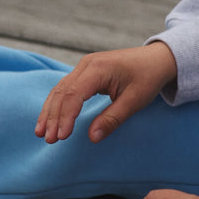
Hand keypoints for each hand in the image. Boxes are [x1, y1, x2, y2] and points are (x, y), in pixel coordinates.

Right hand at [34, 42, 175, 143]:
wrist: (156, 59)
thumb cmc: (148, 78)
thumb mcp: (135, 101)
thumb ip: (113, 119)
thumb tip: (92, 138)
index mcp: (99, 68)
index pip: (75, 94)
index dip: (66, 116)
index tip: (62, 136)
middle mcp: (87, 64)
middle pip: (62, 92)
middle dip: (53, 117)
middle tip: (49, 140)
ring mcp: (84, 66)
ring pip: (60, 90)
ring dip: (50, 111)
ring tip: (41, 133)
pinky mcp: (85, 72)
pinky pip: (66, 88)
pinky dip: (57, 104)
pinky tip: (50, 119)